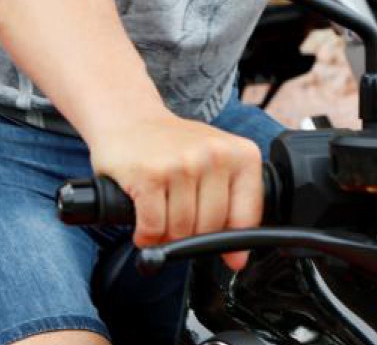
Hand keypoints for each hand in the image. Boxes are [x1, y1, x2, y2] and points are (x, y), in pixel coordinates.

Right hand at [86, 109, 262, 270]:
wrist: (129, 117)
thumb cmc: (173, 145)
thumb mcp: (214, 161)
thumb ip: (232, 205)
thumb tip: (237, 259)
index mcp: (241, 153)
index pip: (247, 217)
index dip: (231, 240)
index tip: (220, 246)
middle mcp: (214, 154)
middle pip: (211, 228)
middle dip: (191, 235)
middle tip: (178, 218)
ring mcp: (182, 163)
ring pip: (182, 231)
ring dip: (166, 235)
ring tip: (159, 214)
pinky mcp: (150, 175)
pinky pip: (154, 228)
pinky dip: (145, 235)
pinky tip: (143, 222)